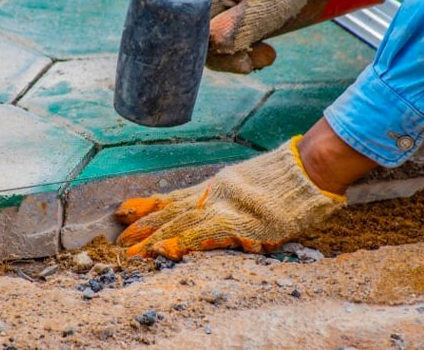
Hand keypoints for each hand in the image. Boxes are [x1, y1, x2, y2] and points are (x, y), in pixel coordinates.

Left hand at [114, 136, 345, 260]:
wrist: (304, 171)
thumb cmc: (284, 181)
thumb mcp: (246, 183)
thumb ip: (228, 195)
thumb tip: (217, 208)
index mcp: (214, 189)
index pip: (174, 198)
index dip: (148, 206)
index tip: (124, 211)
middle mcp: (212, 196)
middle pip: (170, 212)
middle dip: (143, 226)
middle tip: (119, 239)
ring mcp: (222, 208)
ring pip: (179, 224)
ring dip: (153, 239)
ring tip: (131, 251)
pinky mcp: (236, 222)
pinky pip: (202, 235)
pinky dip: (181, 242)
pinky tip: (163, 250)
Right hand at [193, 0, 319, 71]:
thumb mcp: (271, 4)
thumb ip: (242, 25)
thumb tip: (215, 44)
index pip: (197, 33)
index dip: (218, 55)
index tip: (247, 60)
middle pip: (201, 36)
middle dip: (232, 55)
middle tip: (266, 57)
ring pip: (210, 34)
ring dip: (238, 49)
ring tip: (267, 51)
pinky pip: (218, 24)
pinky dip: (237, 37)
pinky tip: (257, 39)